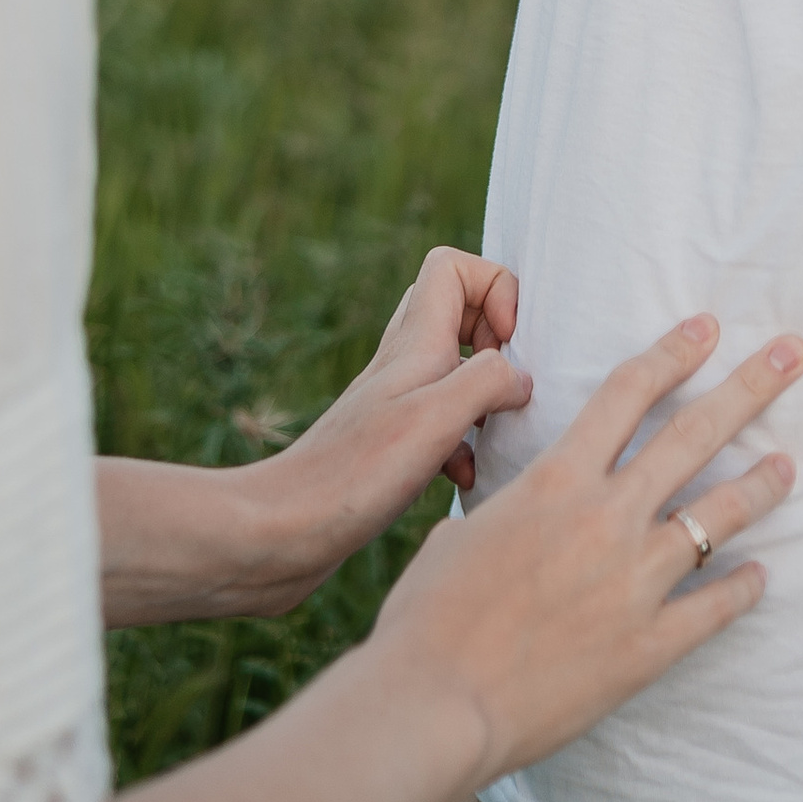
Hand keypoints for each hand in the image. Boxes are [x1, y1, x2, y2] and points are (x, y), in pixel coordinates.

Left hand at [247, 250, 532, 612]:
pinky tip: (461, 481)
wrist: (281, 534)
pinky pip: (438, 425)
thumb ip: (487, 381)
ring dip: (483, 397)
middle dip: (496, 339)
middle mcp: (401, 366)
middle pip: (454, 310)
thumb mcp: (436, 419)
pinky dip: (461, 444)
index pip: (451, 267)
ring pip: (450, 371)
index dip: (494, 287)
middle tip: (506, 384)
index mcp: (413, 345)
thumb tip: (521, 377)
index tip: (508, 343)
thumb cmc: (354, 475)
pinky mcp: (386, 448)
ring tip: (491, 436)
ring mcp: (392, 406)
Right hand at [374, 314, 802, 786]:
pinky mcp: (648, 645)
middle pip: (692, 434)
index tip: (709, 327)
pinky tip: (762, 575)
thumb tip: (524, 508)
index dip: (672, 353)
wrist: (435, 701)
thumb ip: (512, 510)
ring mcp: (635, 581)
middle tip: (791, 354)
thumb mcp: (465, 533)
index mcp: (556, 480)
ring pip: (718, 514)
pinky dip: (743, 588)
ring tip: (790, 465)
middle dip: (749, 387)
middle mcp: (606, 517)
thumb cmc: (428, 617)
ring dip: (761, 484)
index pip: (627, 393)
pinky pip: (714, 607)